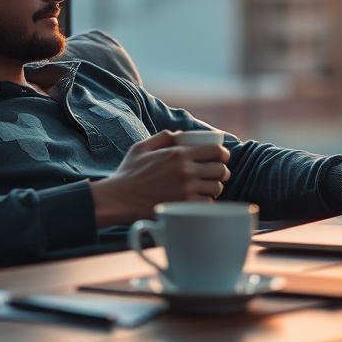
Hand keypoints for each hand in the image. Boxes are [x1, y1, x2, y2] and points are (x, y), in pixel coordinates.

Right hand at [89, 130, 230, 226]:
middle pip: (220, 170)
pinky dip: (206, 202)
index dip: (222, 154)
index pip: (215, 151)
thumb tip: (180, 134)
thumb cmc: (128, 173)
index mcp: (179, 153)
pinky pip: (207, 204)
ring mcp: (186, 190)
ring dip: (214, 188)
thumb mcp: (141, 147)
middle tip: (217, 174)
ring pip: (216, 188)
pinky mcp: (183, 207)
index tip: (221, 157)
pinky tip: (199, 200)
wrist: (119, 198)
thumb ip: (162, 137)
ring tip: (207, 188)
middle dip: (222, 171)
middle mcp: (186, 171)